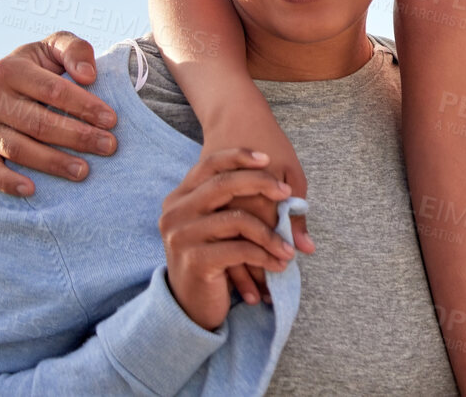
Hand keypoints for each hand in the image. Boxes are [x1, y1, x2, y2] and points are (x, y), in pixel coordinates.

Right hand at [0, 32, 118, 195]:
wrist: (8, 86)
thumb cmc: (42, 68)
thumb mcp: (56, 48)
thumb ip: (75, 50)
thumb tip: (87, 75)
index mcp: (9, 69)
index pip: (53, 90)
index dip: (84, 106)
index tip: (112, 120)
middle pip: (38, 122)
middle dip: (77, 136)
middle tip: (109, 146)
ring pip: (18, 149)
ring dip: (52, 162)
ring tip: (83, 171)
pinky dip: (6, 182)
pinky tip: (32, 189)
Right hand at [160, 148, 299, 330]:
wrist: (189, 308)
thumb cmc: (213, 262)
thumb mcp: (226, 230)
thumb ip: (247, 206)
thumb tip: (291, 193)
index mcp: (180, 197)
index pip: (209, 164)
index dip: (239, 156)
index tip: (268, 159)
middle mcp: (175, 212)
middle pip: (223, 184)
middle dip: (261, 184)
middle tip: (288, 195)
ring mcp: (181, 235)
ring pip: (237, 219)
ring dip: (271, 234)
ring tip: (289, 250)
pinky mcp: (194, 260)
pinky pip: (239, 249)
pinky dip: (265, 256)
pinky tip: (278, 265)